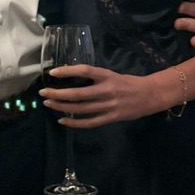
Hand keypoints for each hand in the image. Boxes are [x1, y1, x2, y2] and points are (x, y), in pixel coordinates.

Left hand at [39, 65, 155, 127]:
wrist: (150, 95)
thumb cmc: (129, 83)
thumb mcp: (113, 75)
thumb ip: (96, 78)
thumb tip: (73, 79)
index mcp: (107, 76)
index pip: (85, 71)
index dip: (67, 71)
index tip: (53, 72)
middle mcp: (107, 90)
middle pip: (78, 94)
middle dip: (58, 93)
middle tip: (43, 93)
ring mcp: (109, 105)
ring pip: (81, 109)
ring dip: (62, 107)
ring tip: (49, 104)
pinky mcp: (111, 118)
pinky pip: (89, 122)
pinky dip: (74, 122)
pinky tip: (62, 120)